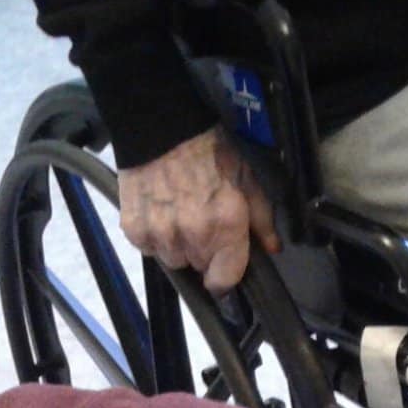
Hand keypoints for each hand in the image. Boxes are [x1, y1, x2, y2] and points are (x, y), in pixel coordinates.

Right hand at [117, 127, 278, 293]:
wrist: (161, 127)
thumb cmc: (207, 150)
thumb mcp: (245, 178)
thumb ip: (261, 218)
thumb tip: (272, 248)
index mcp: (225, 225)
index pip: (223, 281)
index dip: (224, 276)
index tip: (222, 268)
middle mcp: (193, 235)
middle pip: (198, 267)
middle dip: (202, 252)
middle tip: (200, 220)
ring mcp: (161, 234)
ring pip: (172, 260)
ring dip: (177, 245)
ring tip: (178, 214)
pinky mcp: (135, 230)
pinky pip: (149, 249)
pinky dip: (154, 236)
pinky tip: (159, 211)